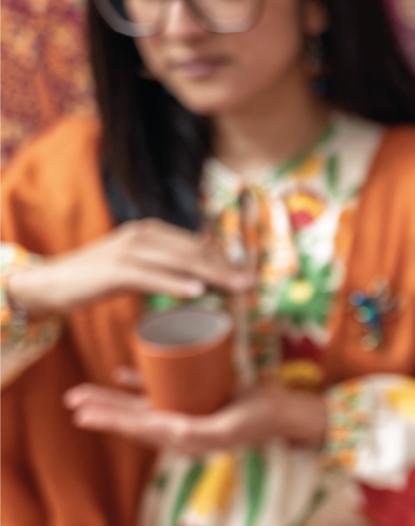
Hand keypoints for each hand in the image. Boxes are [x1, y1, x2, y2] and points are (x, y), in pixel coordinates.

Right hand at [6, 222, 249, 318]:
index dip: (225, 260)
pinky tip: (198, 292)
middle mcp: (143, 235)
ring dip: (212, 275)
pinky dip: (176, 283)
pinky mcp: (114, 270)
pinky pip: (152, 276)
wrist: (51, 283)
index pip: (197, 245)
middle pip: (194, 251)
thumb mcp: (137, 267)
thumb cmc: (97, 278)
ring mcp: (128, 251)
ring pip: (179, 262)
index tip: (250, 275)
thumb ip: (166, 266)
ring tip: (237, 288)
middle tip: (253, 284)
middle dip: (227, 268)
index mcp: (151, 232)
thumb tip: (202, 275)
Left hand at [65, 379, 327, 454]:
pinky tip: (122, 374)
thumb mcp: (226, 429)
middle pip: (133, 417)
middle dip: (102, 407)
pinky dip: (141, 384)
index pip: (138, 428)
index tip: (82, 411)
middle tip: (72, 398)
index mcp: (182, 440)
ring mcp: (187, 414)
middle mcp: (179, 429)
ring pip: (141, 406)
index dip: (109, 419)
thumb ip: (199, 434)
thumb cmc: (258, 420)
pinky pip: (163, 393)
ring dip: (112, 398)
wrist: (286, 411)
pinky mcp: (197, 400)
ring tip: (85, 391)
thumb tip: (169, 432)